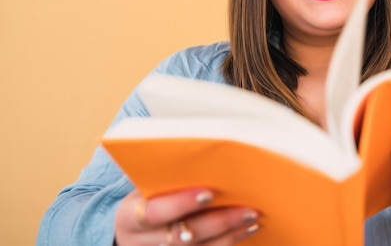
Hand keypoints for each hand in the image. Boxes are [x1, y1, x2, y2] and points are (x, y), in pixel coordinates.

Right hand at [114, 188, 258, 245]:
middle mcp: (141, 243)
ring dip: (230, 235)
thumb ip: (168, 179)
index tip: (209, 192)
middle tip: (247, 209)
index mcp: (129, 217)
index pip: (155, 212)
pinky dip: (229, 242)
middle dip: (219, 222)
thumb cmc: (144, 199)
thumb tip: (210, 161)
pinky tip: (245, 230)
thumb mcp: (145, 188)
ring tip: (252, 218)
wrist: (130, 231)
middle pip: (183, 236)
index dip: (182, 203)